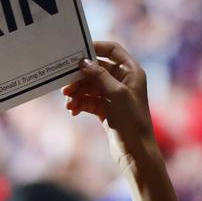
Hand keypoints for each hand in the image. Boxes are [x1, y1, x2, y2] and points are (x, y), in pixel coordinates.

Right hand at [63, 41, 182, 200]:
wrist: (135, 152)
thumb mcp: (115, 94)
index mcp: (132, 73)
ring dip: (78, 93)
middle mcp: (124, 82)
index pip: (113, 51)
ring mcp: (115, 97)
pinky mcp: (107, 110)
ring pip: (90, 87)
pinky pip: (89, 101)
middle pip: (97, 70)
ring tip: (69, 103)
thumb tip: (84, 61)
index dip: (96, 47)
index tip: (77, 51)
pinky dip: (80, 104)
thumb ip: (99, 75)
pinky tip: (73, 111)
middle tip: (66, 86)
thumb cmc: (132, 121)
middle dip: (80, 77)